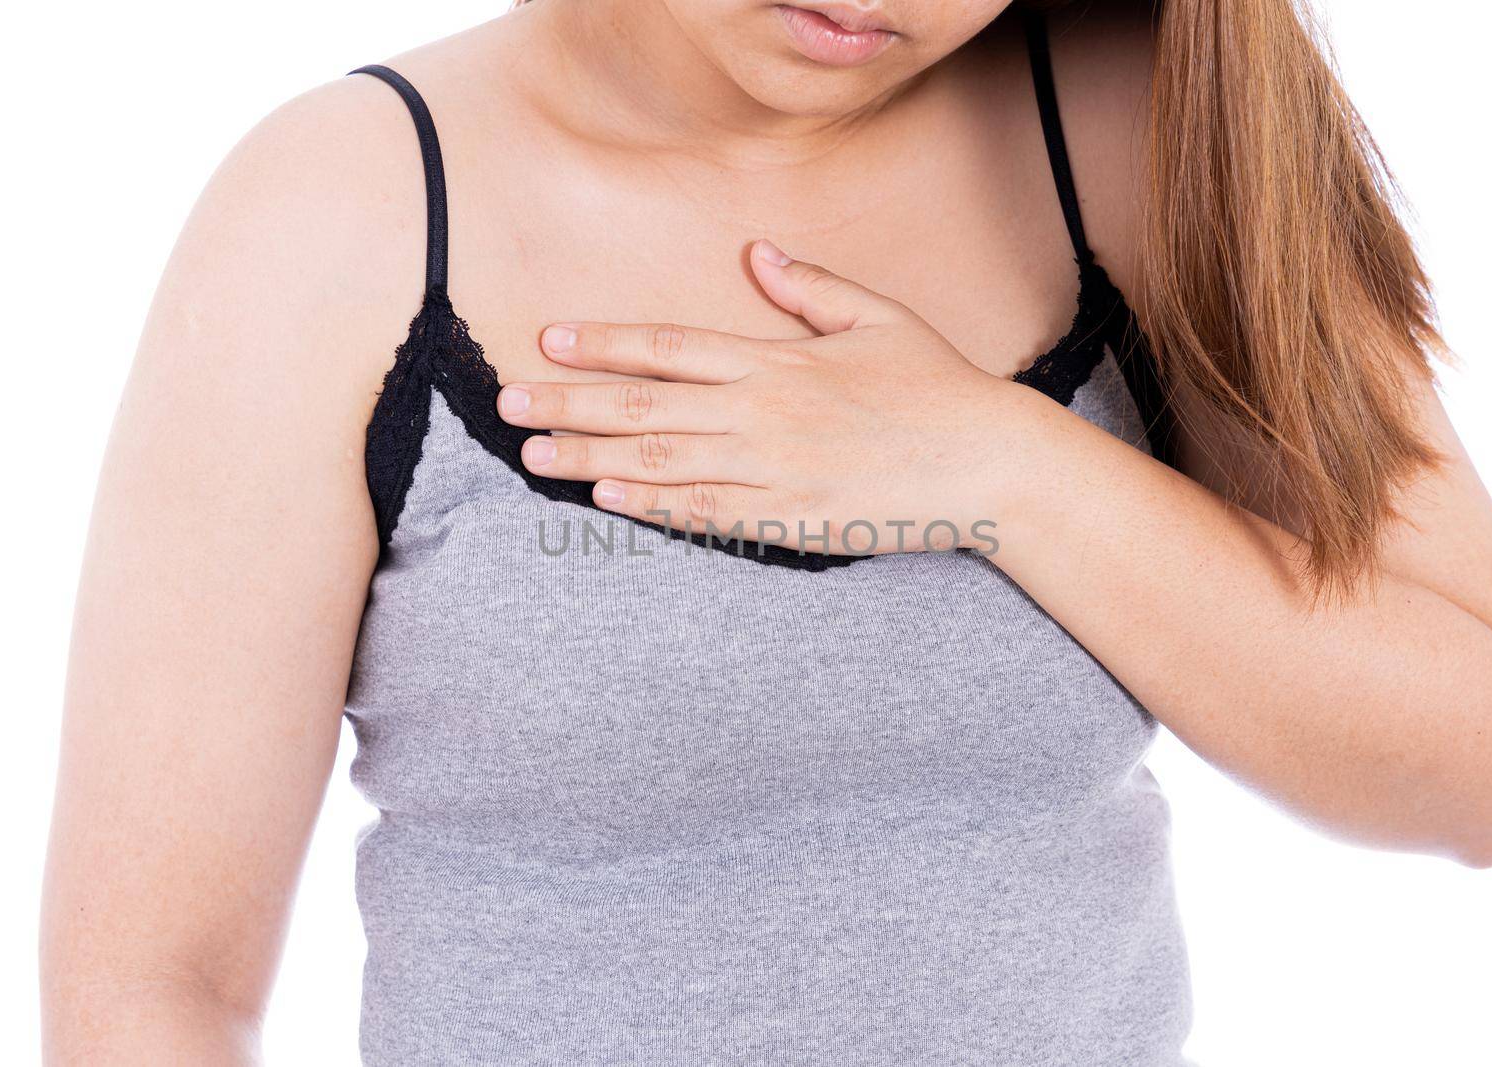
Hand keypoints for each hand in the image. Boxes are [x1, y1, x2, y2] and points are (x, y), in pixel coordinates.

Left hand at [496, 239, 1030, 555]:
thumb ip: (809, 286)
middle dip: (569, 404)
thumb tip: (756, 252)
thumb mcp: (876, 317)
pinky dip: (651, 506)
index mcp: (775, 360)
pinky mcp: (786, 521)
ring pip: (659, 463)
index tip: (550, 342)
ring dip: (589, 459)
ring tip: (534, 455)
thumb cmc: (935, 386)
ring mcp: (769, 470)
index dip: (604, 345)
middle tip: (507, 405)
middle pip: (643, 407)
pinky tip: (605, 500)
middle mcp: (759, 412)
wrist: (984, 463)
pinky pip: (704, 513)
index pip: (668, 347)